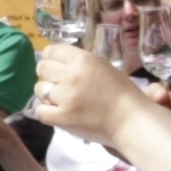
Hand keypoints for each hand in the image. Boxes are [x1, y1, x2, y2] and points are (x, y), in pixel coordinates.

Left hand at [32, 42, 160, 146]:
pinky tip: (57, 113)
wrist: (131, 120)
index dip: (51, 59)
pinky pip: (39, 110)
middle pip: (42, 68)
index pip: (52, 51)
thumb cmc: (122, 94)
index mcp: (83, 59)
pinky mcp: (62, 117)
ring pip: (39, 89)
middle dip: (47, 76)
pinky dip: (46, 112)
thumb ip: (80, 64)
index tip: (56, 67)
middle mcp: (72, 75)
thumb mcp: (102, 67)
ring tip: (60, 100)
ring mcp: (65, 97)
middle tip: (58, 85)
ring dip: (46, 94)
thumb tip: (58, 63)